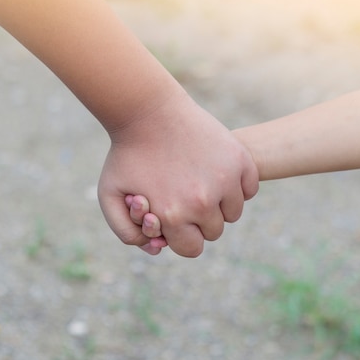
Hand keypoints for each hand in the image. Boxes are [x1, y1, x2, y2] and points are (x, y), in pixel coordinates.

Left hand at [98, 95, 258, 257]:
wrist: (148, 111)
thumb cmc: (127, 154)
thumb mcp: (110, 196)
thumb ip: (125, 231)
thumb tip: (156, 247)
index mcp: (174, 216)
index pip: (192, 248)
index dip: (182, 235)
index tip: (175, 217)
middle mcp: (202, 203)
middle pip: (214, 231)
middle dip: (200, 219)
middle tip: (186, 195)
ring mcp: (225, 180)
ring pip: (233, 212)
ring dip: (220, 203)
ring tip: (201, 182)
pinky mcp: (239, 160)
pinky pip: (249, 188)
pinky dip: (238, 184)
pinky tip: (217, 171)